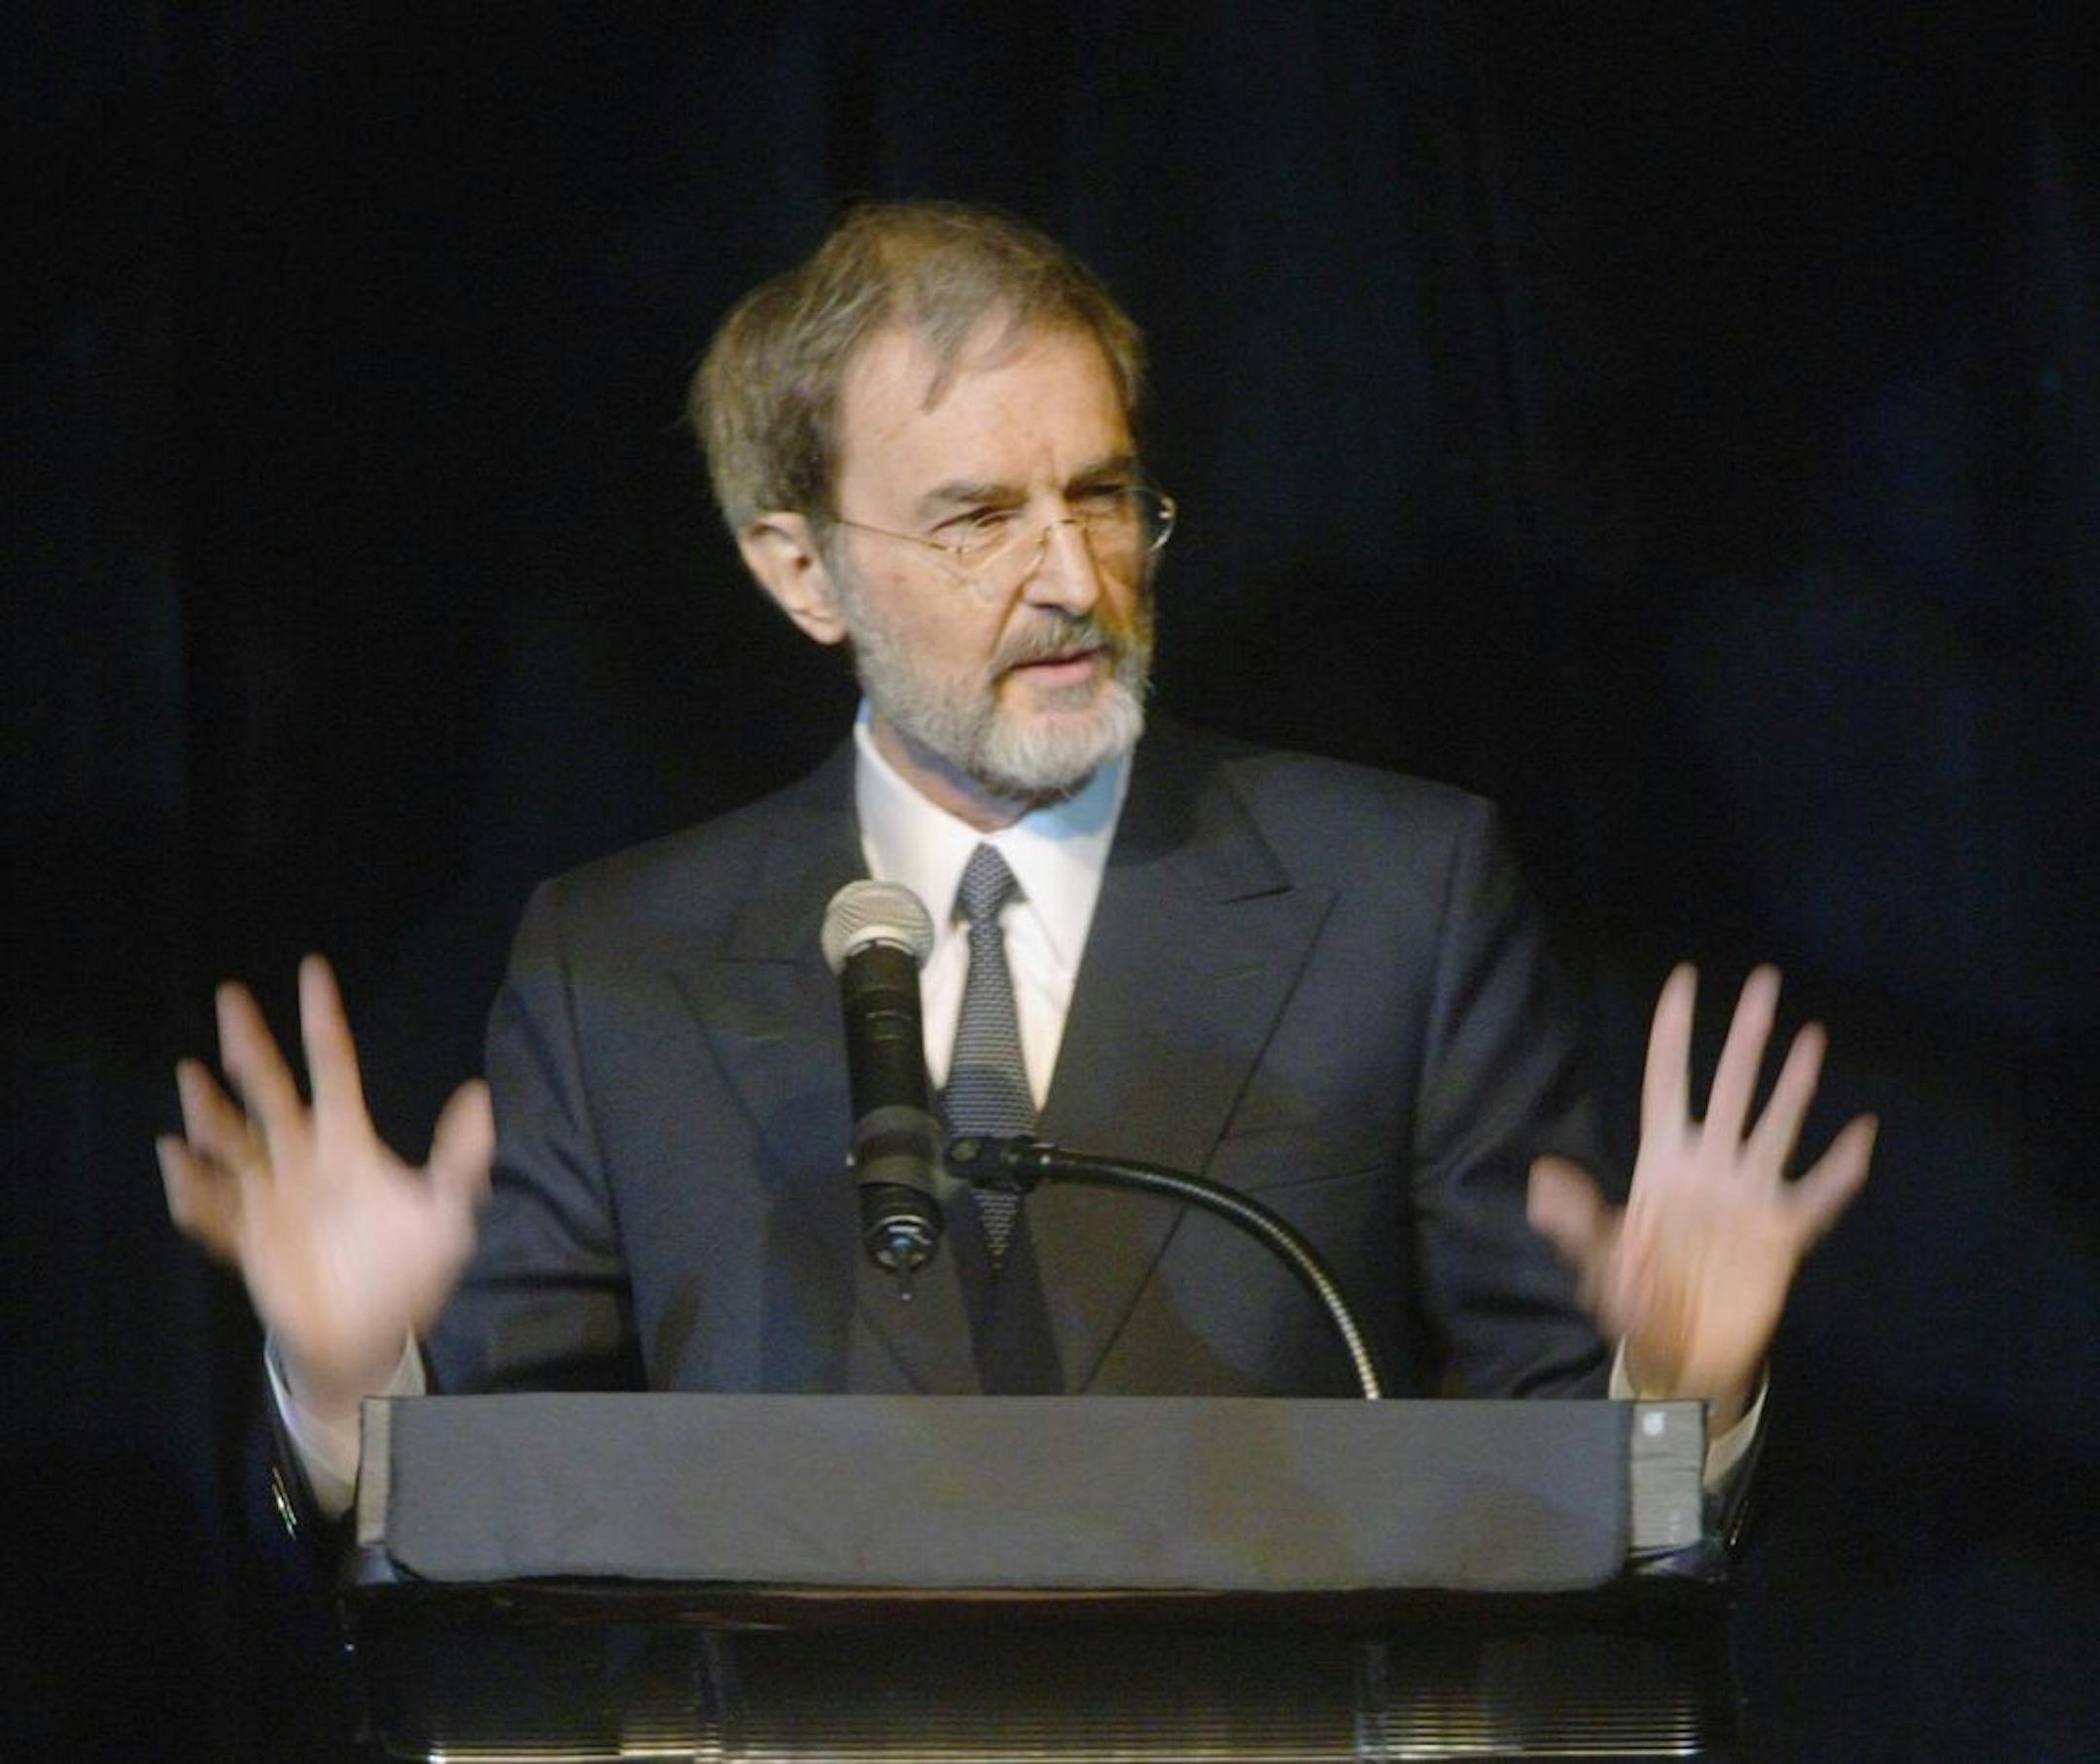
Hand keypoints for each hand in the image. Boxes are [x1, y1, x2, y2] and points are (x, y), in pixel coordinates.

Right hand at [158, 955, 492, 1414]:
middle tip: (230, 996)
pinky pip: (212, 1210)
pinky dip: (192, 1186)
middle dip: (251, 1044)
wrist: (371, 1339)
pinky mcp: (247, 1240)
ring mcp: (269, 1197)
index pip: (333, 1067)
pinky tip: (175, 1158)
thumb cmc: (407, 1273)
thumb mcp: (447, 1216)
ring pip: (232, 1141)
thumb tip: (480, 1096)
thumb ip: (461, 1160)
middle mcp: (302, 1159)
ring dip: (210, 1110)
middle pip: (271, 1089)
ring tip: (192, 1075)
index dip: (323, 1021)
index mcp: (347, 1143)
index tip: (313, 970)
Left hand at [1526, 964, 1875, 1429]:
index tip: (1683, 980)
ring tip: (1811, 1034)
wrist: (1681, 1353)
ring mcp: (1749, 1194)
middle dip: (1745, 1034)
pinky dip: (1842, 1168)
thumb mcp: (1599, 1259)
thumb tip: (1543, 1181)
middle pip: (1731, 1085)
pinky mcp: (1782, 1233)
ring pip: (1776, 1124)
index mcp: (1664, 1162)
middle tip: (1764, 979)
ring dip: (1794, 1082)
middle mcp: (1711, 1165)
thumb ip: (1577, 1220)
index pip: (1667, 1081)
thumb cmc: (1634, 1300)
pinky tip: (1863, 1134)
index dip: (1673, 1033)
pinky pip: (1819, 1194)